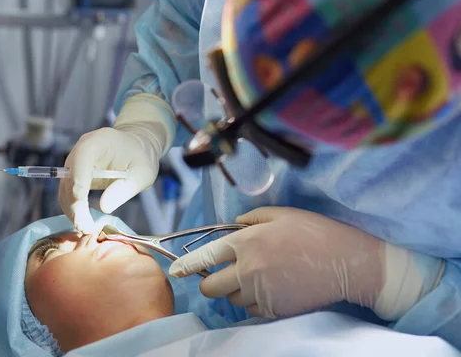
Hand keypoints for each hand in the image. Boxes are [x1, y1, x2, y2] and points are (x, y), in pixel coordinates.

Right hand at [58, 94, 174, 232]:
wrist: (136, 149)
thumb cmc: (141, 158)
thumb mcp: (143, 174)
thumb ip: (125, 189)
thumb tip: (104, 207)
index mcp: (100, 141)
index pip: (83, 156)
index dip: (79, 178)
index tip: (80, 200)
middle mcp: (82, 148)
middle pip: (70, 176)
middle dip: (74, 202)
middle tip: (85, 226)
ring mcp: (75, 161)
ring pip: (65, 187)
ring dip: (72, 209)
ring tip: (86, 228)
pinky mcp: (74, 174)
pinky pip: (68, 192)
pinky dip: (73, 207)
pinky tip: (83, 221)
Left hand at [169, 207, 443, 319]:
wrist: (348, 262)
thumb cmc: (315, 232)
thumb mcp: (282, 214)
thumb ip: (251, 220)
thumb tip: (233, 228)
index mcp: (247, 242)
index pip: (206, 256)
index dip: (186, 265)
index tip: (175, 271)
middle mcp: (248, 269)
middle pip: (211, 286)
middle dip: (212, 281)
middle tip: (226, 273)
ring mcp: (261, 292)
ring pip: (231, 299)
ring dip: (236, 290)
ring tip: (259, 276)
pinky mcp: (275, 310)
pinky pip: (251, 309)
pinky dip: (255, 301)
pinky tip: (272, 287)